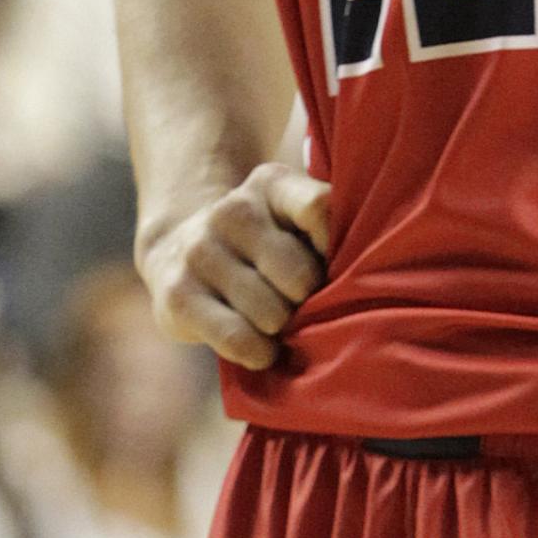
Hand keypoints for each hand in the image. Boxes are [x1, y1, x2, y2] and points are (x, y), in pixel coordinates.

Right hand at [136, 161, 331, 370]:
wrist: (176, 251)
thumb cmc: (260, 242)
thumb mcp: (290, 217)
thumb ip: (326, 228)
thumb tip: (362, 272)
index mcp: (270, 184)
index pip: (318, 207)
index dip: (335, 247)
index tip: (332, 266)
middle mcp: (231, 211)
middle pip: (299, 276)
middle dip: (307, 300)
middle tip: (299, 303)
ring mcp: (200, 251)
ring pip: (270, 314)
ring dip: (281, 330)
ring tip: (275, 322)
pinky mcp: (178, 294)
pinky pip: (237, 339)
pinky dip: (258, 353)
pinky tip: (260, 347)